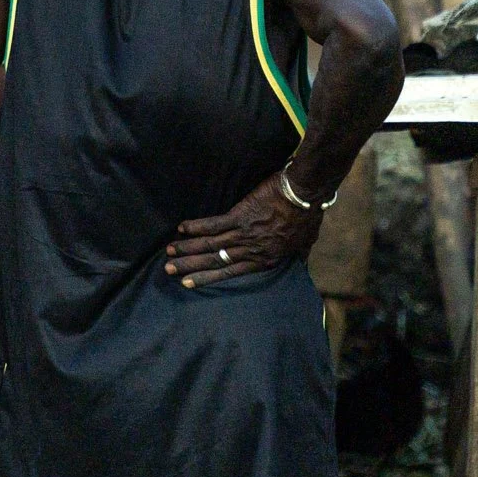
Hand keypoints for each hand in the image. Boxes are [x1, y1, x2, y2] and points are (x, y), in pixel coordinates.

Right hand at [164, 174, 321, 289]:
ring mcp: (243, 234)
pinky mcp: (239, 216)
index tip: (189, 283)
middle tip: (169, 270)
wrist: (305, 193)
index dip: (208, 278)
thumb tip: (300, 263)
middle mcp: (251, 251)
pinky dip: (196, 227)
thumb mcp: (305, 242)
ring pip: (210, 245)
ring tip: (169, 252)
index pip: (230, 273)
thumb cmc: (308, 216)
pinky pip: (213, 224)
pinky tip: (182, 229)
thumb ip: (298, 255)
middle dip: (190, 266)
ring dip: (187, 248)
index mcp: (265, 259)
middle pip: (215, 262)